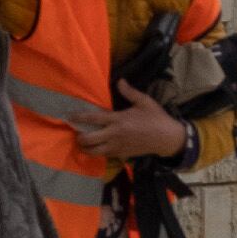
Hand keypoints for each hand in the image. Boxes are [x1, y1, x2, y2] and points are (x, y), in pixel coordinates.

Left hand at [68, 84, 189, 162]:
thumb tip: (120, 81)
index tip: (69, 116)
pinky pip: (104, 156)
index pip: (94, 118)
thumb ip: (130, 92)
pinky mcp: (122, 155)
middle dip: (80, 137)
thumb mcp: (144, 101)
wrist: (167, 138)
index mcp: (118, 119)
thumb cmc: (156, 118)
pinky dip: (97, 153)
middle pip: (89, 139)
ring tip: (83, 143)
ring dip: (86, 148)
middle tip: (77, 133)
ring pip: (94, 152)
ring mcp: (117, 147)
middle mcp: (114, 134)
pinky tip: (97, 148)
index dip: (79, 117)